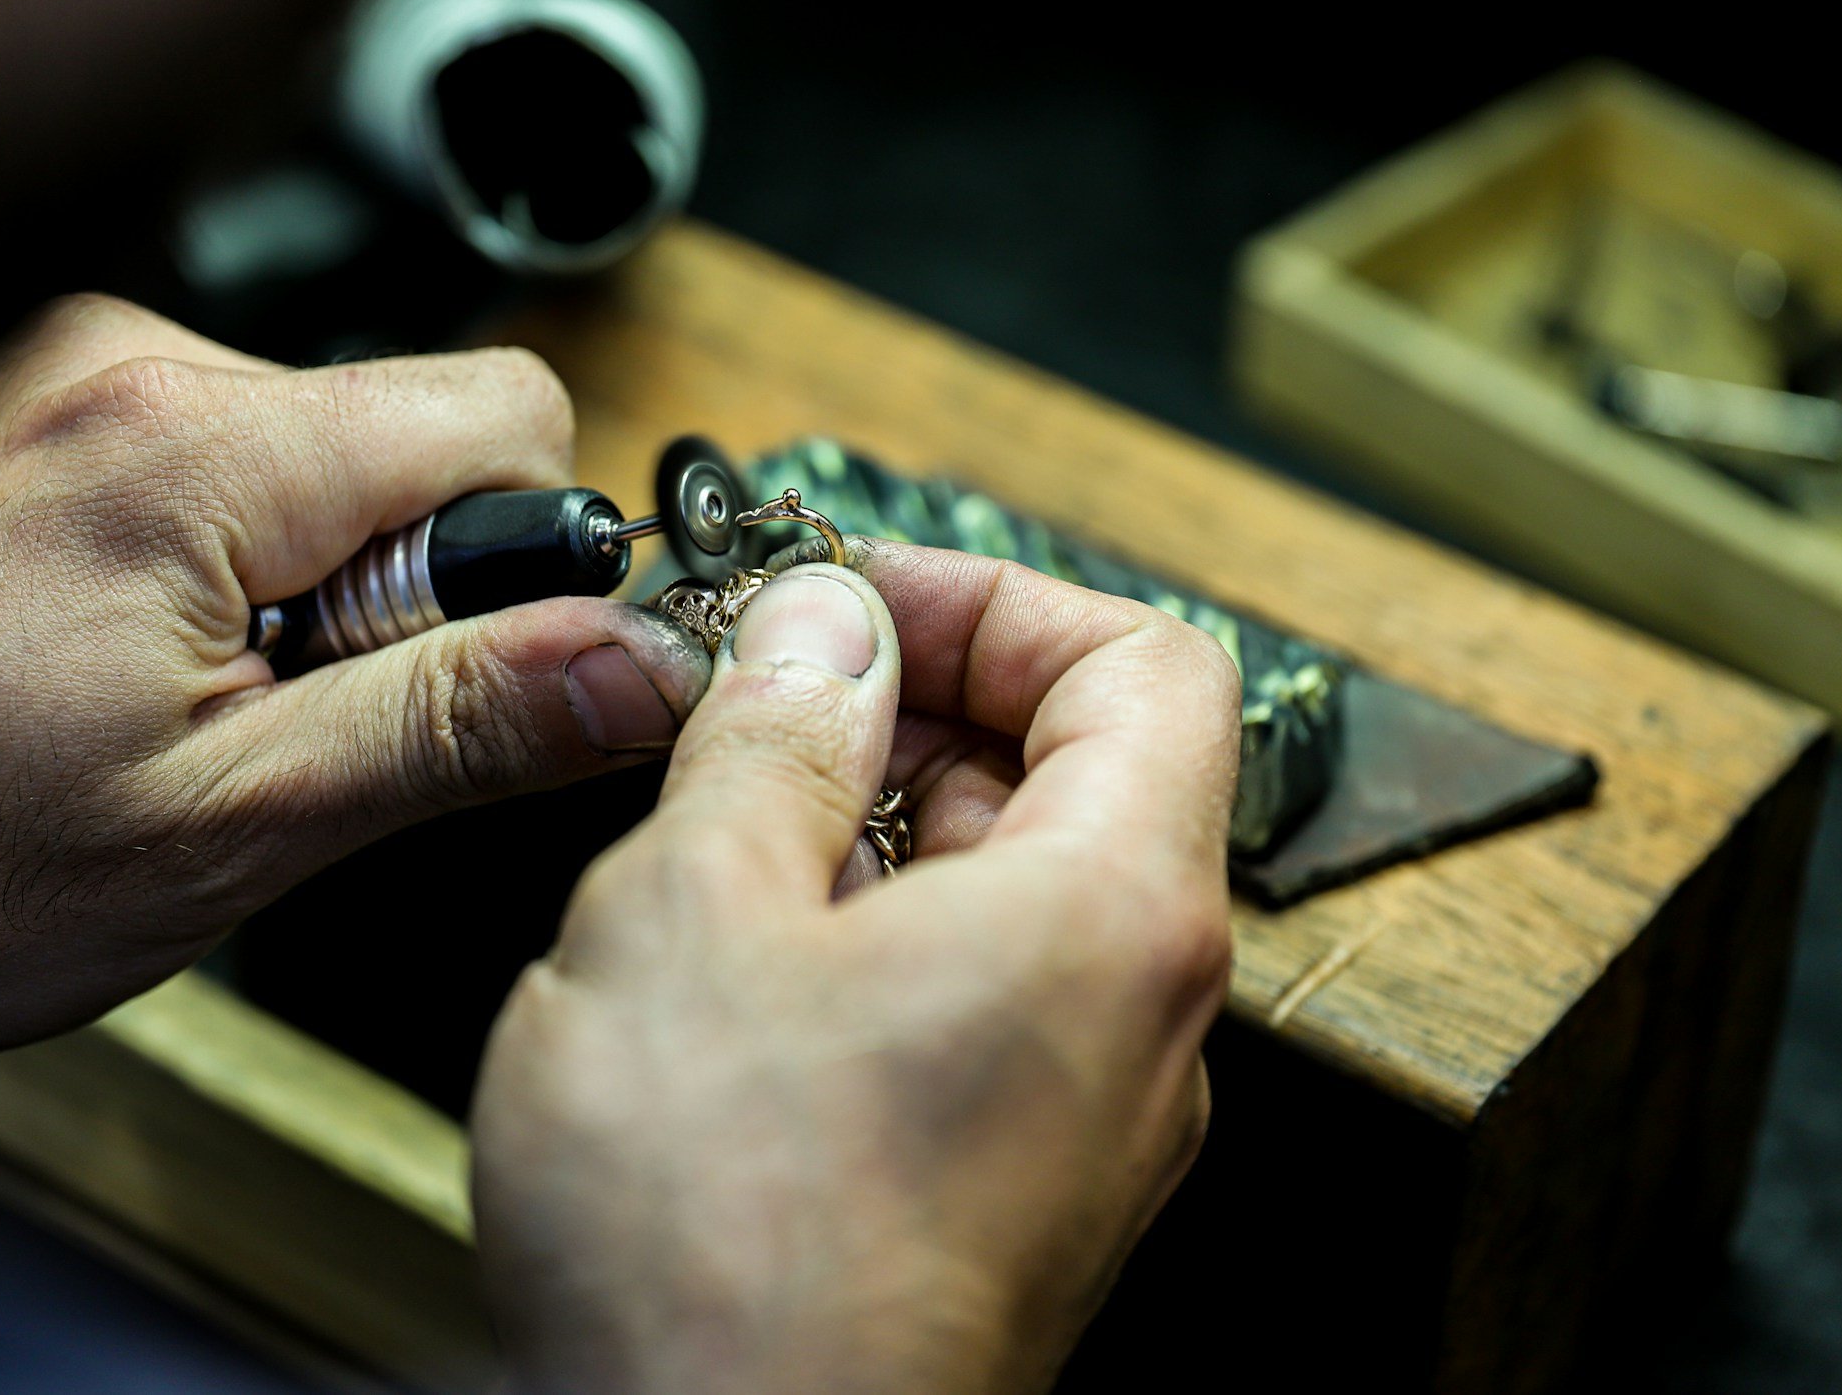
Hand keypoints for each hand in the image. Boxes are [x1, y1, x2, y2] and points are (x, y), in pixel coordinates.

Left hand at [0, 296, 711, 1095]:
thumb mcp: (229, 829)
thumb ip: (457, 724)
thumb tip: (641, 663)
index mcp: (189, 449)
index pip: (508, 412)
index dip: (527, 561)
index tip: (455, 681)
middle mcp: (125, 370)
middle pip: (419, 429)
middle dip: (409, 587)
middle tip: (288, 727)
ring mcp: (68, 382)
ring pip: (330, 454)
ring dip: (318, 587)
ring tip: (190, 713)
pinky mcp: (37, 417)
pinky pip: (231, 462)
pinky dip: (235, 567)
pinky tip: (136, 672)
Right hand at [470, 541, 1239, 1394]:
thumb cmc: (727, 1246)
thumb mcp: (696, 908)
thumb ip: (774, 733)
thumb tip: (818, 628)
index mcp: (1110, 913)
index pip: (1145, 659)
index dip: (992, 596)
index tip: (854, 599)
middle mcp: (1140, 1020)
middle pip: (1080, 773)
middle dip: (914, 708)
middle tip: (759, 705)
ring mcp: (1090, 1119)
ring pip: (1016, 895)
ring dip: (878, 829)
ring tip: (721, 847)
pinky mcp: (1019, 1190)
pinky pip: (982, 1005)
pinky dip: (877, 943)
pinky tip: (740, 979)